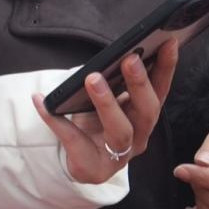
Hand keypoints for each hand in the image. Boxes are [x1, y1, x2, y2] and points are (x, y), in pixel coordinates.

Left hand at [31, 39, 179, 184]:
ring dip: (107, 102)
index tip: (168, 42)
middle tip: (129, 59)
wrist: (81, 159)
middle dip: (140, 84)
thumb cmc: (98, 121)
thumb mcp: (112, 98)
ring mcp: (119, 155)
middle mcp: (139, 136)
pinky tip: (41, 101)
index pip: (161, 89)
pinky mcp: (94, 167)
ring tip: (92, 78)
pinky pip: (75, 142)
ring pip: (121, 130)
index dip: (167, 67)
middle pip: (147, 111)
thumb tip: (122, 50)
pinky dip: (56, 121)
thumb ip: (119, 80)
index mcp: (146, 115)